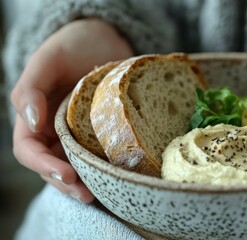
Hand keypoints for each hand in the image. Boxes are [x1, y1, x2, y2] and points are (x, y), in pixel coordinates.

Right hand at [10, 19, 133, 202]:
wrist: (102, 39)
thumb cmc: (71, 46)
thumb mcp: (47, 60)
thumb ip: (31, 88)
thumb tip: (31, 122)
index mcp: (34, 118)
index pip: (30, 150)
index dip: (44, 166)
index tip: (66, 174)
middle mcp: (54, 131)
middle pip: (53, 166)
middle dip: (67, 184)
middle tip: (87, 194)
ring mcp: (79, 134)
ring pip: (77, 166)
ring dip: (87, 182)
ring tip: (103, 192)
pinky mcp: (102, 133)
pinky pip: (100, 154)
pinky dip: (106, 167)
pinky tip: (119, 176)